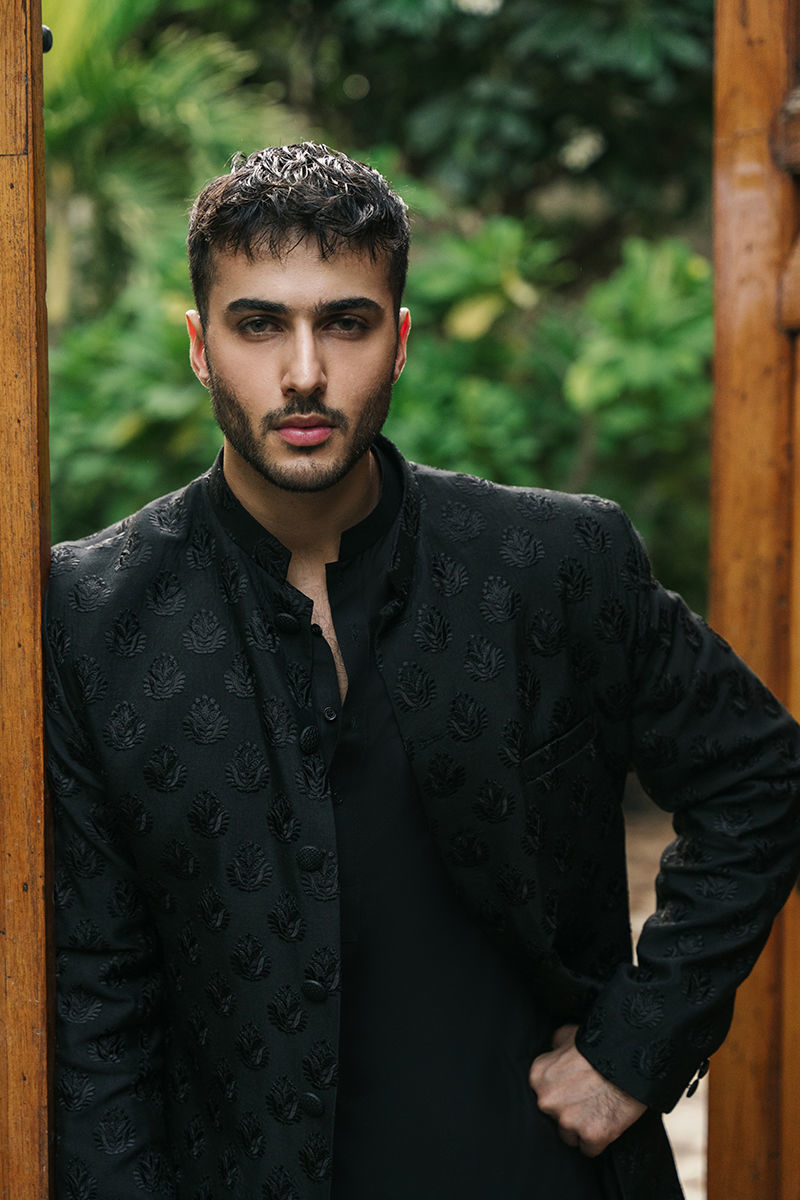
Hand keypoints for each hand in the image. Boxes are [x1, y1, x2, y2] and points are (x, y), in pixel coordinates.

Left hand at [528, 1024, 646, 1156]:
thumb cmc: (600, 1044)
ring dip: (583, 1128)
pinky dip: (599, 1140)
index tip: (575, 1089)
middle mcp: (547, 1100)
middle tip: (590, 1099)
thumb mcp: (568, 1034)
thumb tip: (551, 1051)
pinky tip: (608, 1122)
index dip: (562, 1094)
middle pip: (554, 1119)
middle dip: (570, 1112)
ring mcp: (568, 1120)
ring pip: (570, 1136)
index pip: (544, 1096)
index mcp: (538, 1077)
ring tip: (600, 1108)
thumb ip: (554, 1048)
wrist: (630, 1056)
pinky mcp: (590, 1136)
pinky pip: (589, 1149)